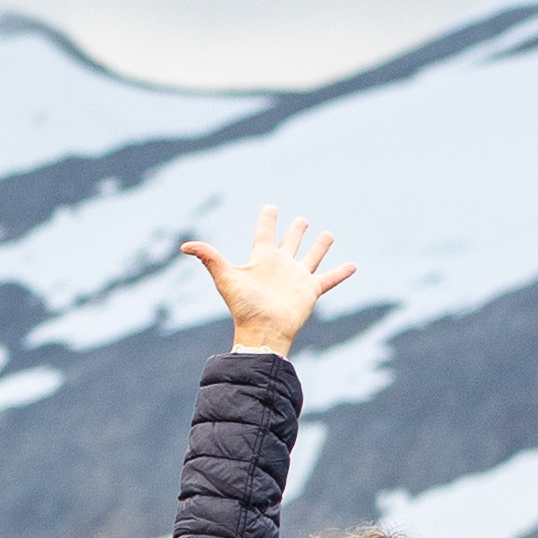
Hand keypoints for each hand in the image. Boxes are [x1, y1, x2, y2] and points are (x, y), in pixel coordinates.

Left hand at [184, 205, 355, 358]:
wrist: (263, 330)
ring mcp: (296, 278)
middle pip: (290, 243)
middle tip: (301, 219)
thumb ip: (209, 257)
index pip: (265, 233)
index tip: (271, 207)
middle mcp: (280, 266)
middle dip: (295, 231)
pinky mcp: (310, 291)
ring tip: (328, 234)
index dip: (267, 220)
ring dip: (319, 246)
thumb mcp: (225, 277)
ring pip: (311, 257)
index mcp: (262, 260)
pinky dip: (341, 273)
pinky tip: (353, 265)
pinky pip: (329, 279)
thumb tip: (184, 245)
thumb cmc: (244, 306)